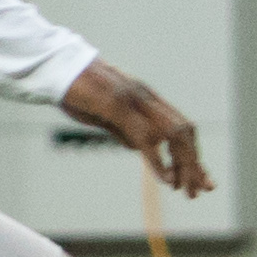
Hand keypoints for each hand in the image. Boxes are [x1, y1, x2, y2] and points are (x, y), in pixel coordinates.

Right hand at [62, 57, 209, 199]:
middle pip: (184, 131)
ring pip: (173, 134)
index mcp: (144, 99)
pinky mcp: (116, 105)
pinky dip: (158, 160)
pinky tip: (165, 179)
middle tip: (203, 190)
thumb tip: (136, 147)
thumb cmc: (73, 89)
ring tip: (185, 189)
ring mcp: (132, 100)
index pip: (180, 127)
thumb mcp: (102, 114)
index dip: (194, 154)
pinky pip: (145, 136)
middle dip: (196, 163)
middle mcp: (145, 98)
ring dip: (184, 165)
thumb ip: (121, 129)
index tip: (203, 179)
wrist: (53, 66)